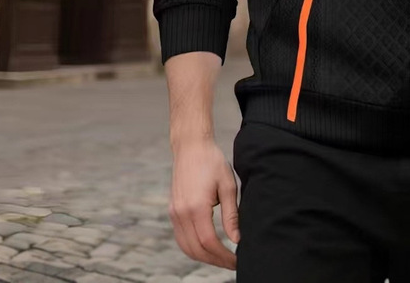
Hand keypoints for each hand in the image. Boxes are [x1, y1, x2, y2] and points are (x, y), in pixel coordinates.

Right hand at [169, 137, 239, 269]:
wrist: (191, 147)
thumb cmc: (213, 162)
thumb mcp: (228, 186)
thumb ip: (232, 215)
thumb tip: (237, 240)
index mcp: (196, 207)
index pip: (209, 242)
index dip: (224, 256)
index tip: (237, 260)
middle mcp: (181, 213)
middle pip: (196, 250)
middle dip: (215, 261)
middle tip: (232, 263)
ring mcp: (174, 213)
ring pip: (186, 247)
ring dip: (203, 257)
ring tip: (222, 258)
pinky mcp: (172, 211)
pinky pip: (180, 238)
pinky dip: (193, 248)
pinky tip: (207, 247)